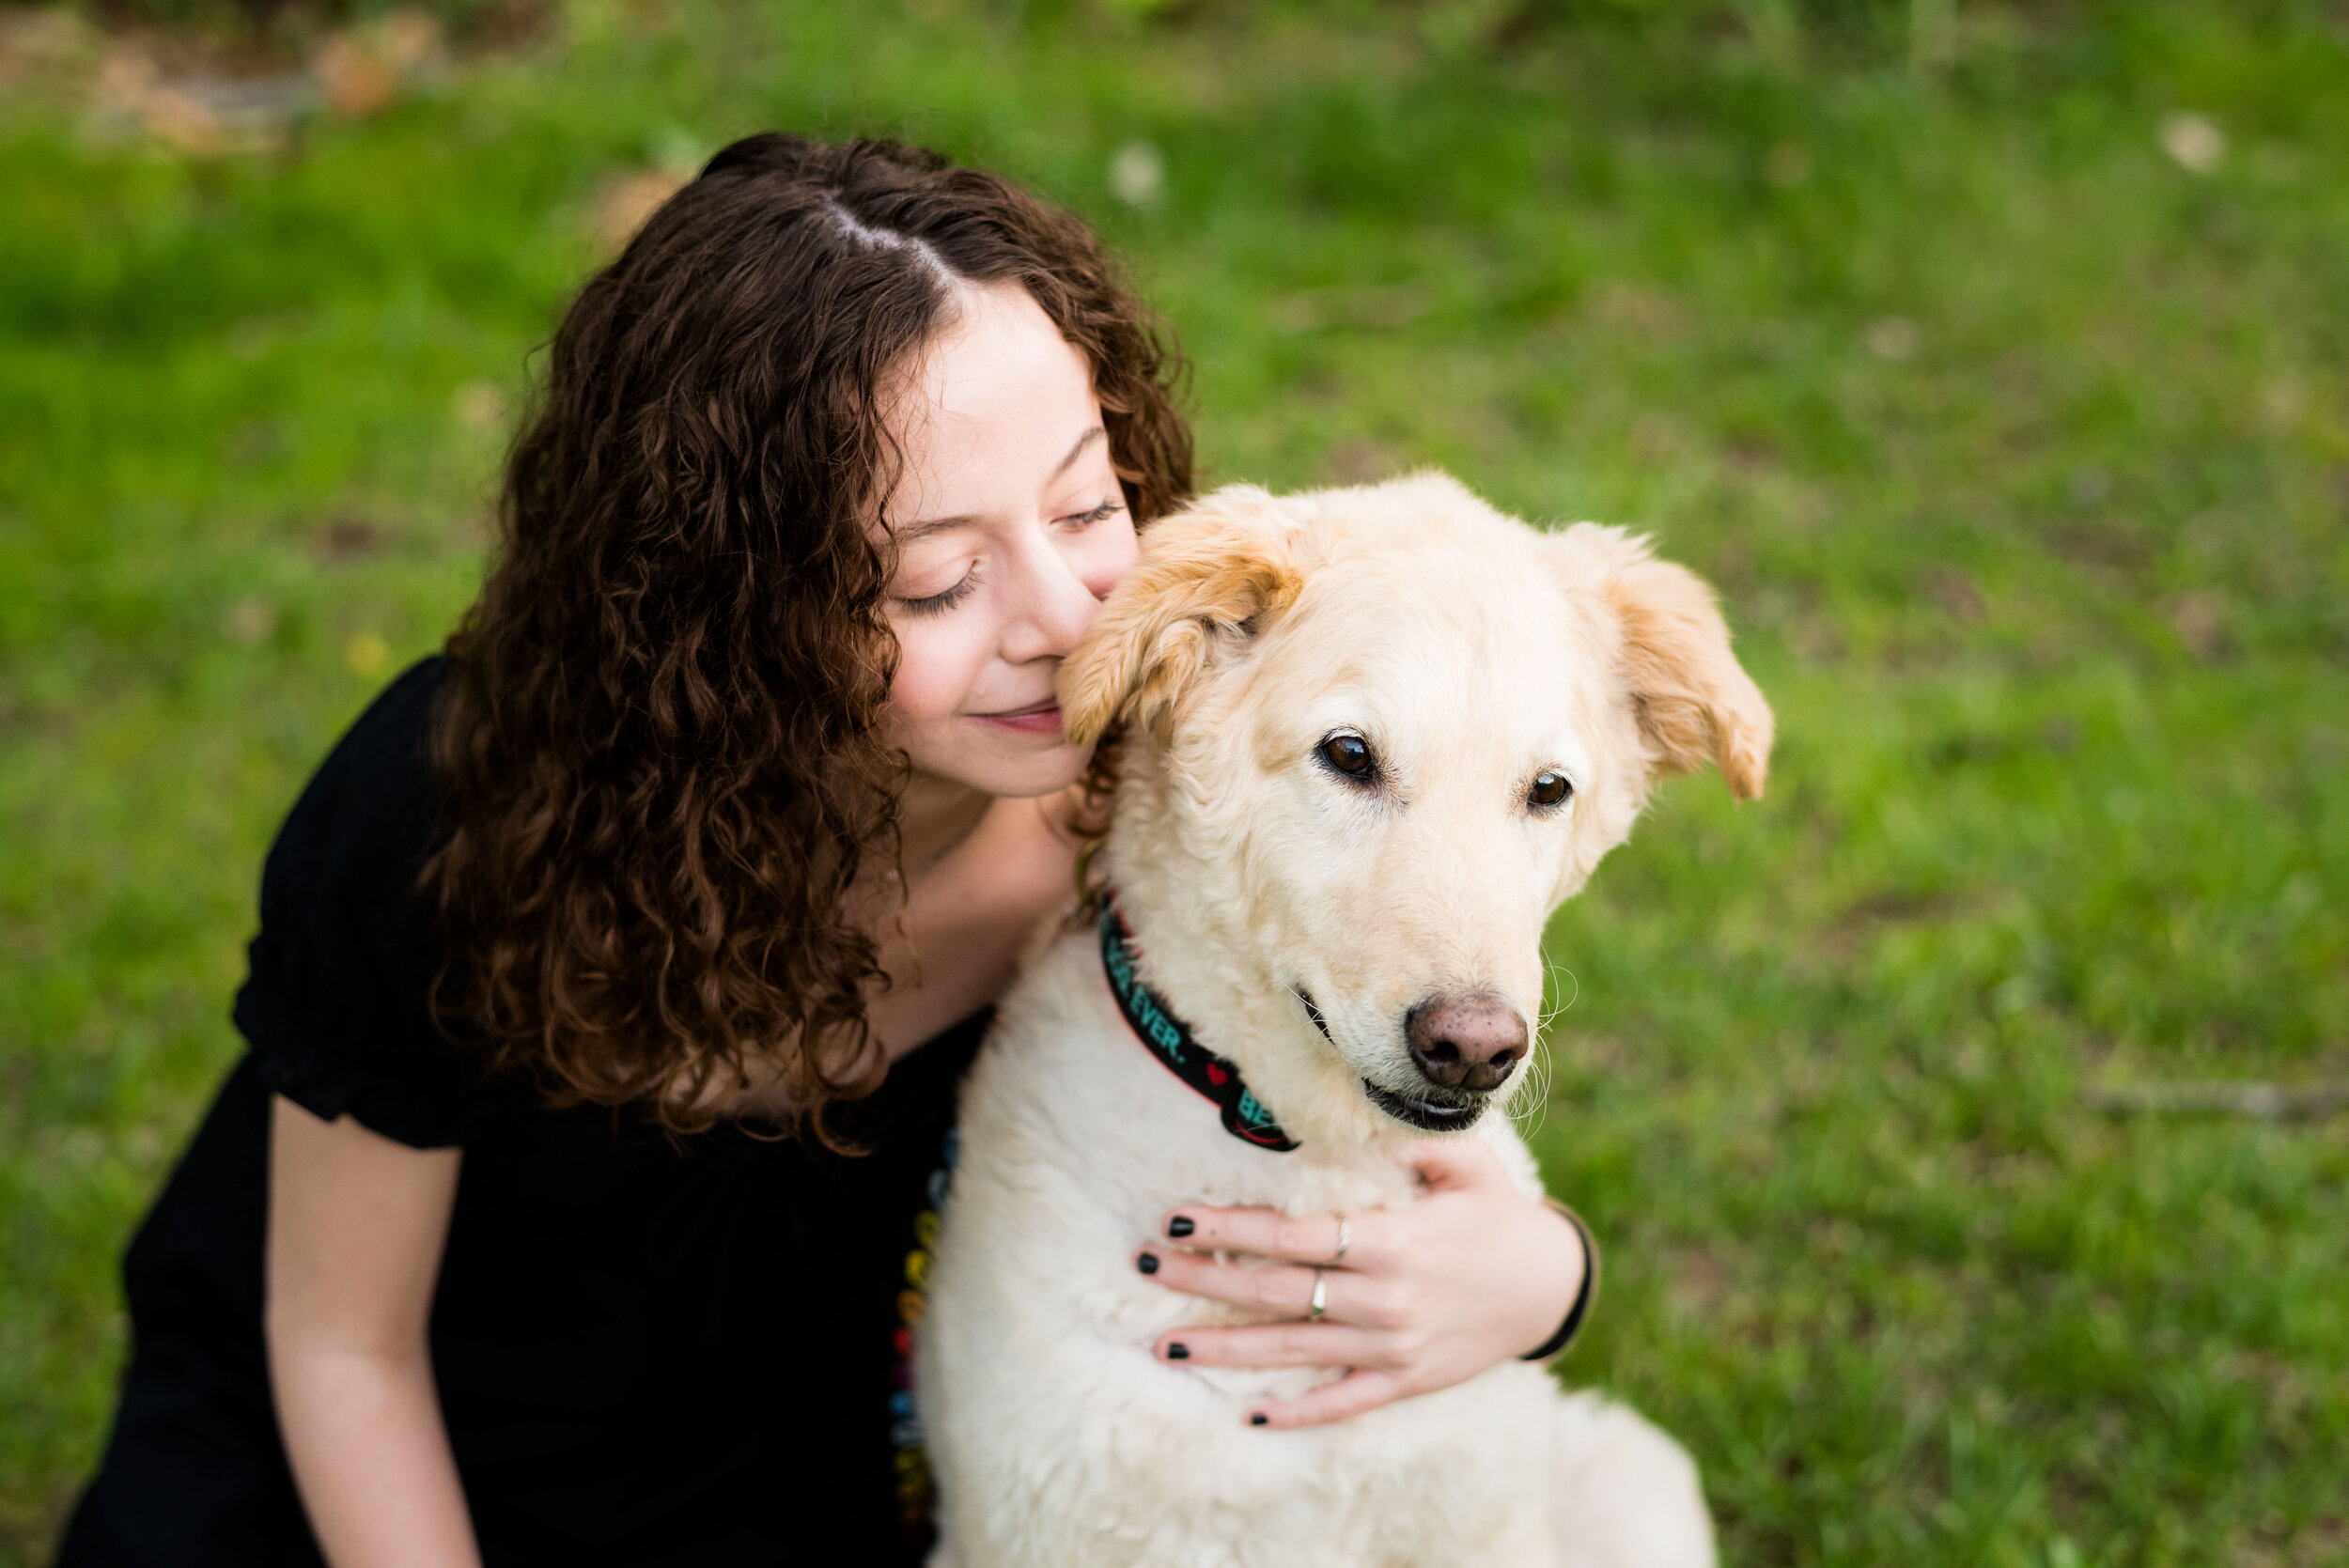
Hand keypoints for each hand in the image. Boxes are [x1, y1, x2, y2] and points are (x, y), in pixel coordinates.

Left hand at [1132, 1137, 1585, 1428]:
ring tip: (1163, 1345)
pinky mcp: (1403, 1381)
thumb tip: (1345, 1109)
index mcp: (1393, 1240)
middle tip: (1145, 1267)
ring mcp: (1392, 1347)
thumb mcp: (1464, 1162)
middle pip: (1276, 1292)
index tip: (1177, 1219)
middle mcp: (1385, 1299)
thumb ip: (1404, 1139)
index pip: (1293, 1237)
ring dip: (1224, 1350)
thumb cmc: (1495, 1211)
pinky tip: (1248, 1415)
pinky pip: (1341, 1402)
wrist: (1549, 1287)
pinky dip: (1296, 1413)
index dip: (1230, 1229)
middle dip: (1203, 1280)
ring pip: (1292, 1351)